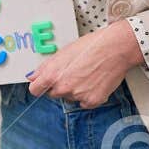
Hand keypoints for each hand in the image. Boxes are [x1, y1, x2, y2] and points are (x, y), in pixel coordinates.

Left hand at [28, 20, 144, 108]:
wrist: (115, 49)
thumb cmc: (91, 46)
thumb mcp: (62, 52)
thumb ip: (44, 67)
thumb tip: (32, 76)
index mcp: (52, 75)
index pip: (35, 90)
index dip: (39, 86)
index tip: (43, 84)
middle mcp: (63, 88)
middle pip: (53, 93)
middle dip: (59, 85)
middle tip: (73, 73)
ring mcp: (78, 96)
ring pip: (70, 97)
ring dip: (75, 90)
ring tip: (86, 74)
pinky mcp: (92, 101)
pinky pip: (84, 102)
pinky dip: (88, 95)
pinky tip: (94, 82)